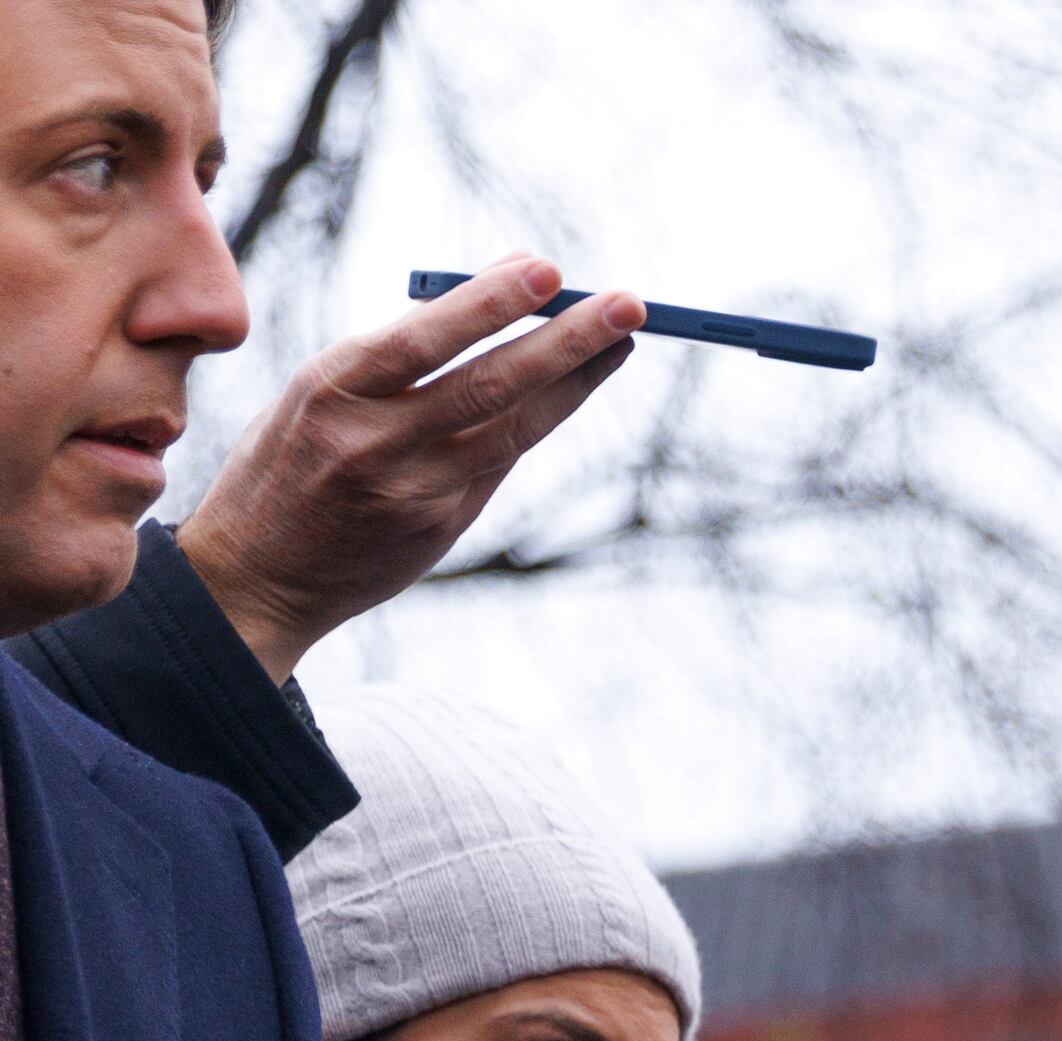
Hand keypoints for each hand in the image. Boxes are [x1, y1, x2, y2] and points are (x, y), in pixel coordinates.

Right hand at [172, 257, 645, 682]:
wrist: (255, 573)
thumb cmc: (289, 459)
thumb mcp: (317, 392)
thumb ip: (395, 357)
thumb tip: (490, 298)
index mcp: (331, 387)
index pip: (424, 336)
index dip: (491, 303)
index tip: (547, 268)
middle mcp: (374, 439)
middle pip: (489, 383)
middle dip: (567, 340)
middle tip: (629, 304)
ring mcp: (413, 490)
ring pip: (513, 427)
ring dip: (577, 381)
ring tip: (623, 342)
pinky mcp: (440, 526)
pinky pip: (499, 464)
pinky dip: (538, 420)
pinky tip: (574, 387)